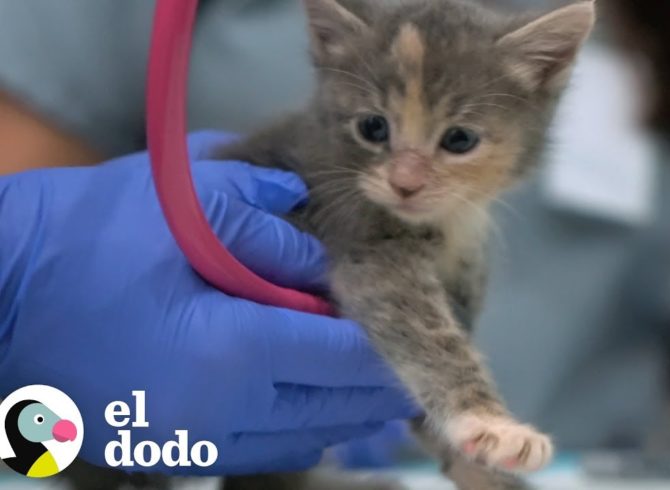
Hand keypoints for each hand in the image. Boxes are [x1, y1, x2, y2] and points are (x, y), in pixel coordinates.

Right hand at [0, 132, 415, 474]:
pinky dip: (294, 426)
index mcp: (232, 350)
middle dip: (372, 388)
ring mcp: (191, 441)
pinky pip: (257, 448)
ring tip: (362, 384)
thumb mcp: (185, 203)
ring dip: (338, 412)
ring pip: (299, 437)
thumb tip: (317, 251)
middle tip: (400, 365)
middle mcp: (220, 412)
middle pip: (331, 410)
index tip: (409, 337)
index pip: (342, 358)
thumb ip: (268, 220)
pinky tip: (302, 399)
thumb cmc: (87, 238)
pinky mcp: (168, 450)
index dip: (384, 348)